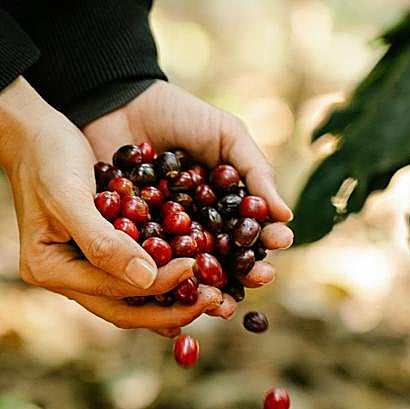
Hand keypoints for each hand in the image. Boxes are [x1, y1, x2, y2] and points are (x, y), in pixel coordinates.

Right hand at [0, 78, 221, 332]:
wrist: (37, 135)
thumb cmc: (47, 157)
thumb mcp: (69, 195)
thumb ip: (103, 241)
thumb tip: (147, 279)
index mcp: (52, 269)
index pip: (115, 290)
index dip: (159, 284)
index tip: (196, 267)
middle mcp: (69, 279)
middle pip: (128, 310)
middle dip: (174, 309)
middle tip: (216, 300)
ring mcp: (86, 271)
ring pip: (136, 301)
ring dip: (175, 302)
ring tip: (214, 298)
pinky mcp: (104, 258)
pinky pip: (139, 278)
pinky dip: (167, 283)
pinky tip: (195, 284)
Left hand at [83, 80, 293, 324]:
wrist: (118, 102)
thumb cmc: (180, 115)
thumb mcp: (227, 135)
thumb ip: (256, 171)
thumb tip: (286, 214)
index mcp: (228, 209)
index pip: (253, 232)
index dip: (268, 239)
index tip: (280, 241)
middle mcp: (202, 230)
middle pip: (228, 262)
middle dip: (245, 274)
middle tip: (259, 279)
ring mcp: (169, 240)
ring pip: (192, 273)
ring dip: (210, 290)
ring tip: (222, 300)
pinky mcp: (134, 244)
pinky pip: (150, 266)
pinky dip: (163, 281)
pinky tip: (177, 292)